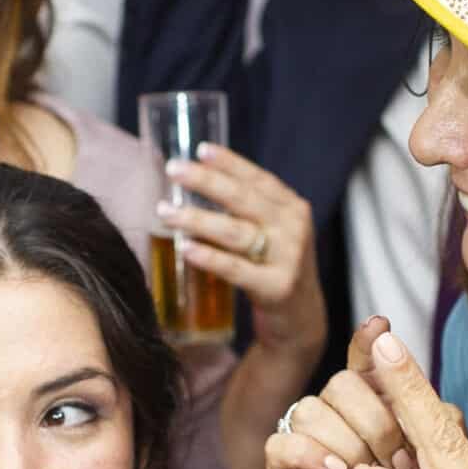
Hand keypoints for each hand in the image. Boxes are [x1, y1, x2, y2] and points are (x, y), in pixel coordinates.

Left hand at [157, 143, 324, 365]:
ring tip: (166, 212)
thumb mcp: (272, 233)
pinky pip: (236, 269)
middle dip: (205, 181)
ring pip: (236, 232)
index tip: (200, 149)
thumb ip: (247, 210)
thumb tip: (196, 180)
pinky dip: (210, 258)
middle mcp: (293, 229)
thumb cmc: (274, 268)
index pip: (258, 178)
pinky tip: (187, 248)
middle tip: (172, 169)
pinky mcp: (277, 288)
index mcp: (292, 208)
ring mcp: (289, 259)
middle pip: (243, 199)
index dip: (230, 162)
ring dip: (197, 219)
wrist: (301, 319)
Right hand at [266, 317, 419, 468]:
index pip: (370, 362)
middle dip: (376, 419)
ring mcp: (314, 448)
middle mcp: (345, 422)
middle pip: (344, 384)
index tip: (382, 327)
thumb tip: (430, 388)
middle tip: (400, 462)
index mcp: (384, 411)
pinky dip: (310, 452)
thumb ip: (440, 427)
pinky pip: (282, 443)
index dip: (368, 343)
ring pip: (313, 408)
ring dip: (346, 440)